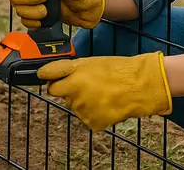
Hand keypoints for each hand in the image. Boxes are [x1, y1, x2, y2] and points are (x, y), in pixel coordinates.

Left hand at [38, 52, 172, 130]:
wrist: (140, 87)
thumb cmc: (119, 70)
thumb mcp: (94, 62)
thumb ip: (74, 69)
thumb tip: (59, 74)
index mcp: (75, 70)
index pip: (48, 73)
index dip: (45, 74)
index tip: (43, 75)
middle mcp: (75, 88)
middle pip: (56, 92)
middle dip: (64, 89)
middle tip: (80, 86)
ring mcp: (82, 107)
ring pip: (72, 105)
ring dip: (81, 101)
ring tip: (101, 94)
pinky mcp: (91, 121)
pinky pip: (86, 117)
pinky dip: (94, 113)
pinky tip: (106, 104)